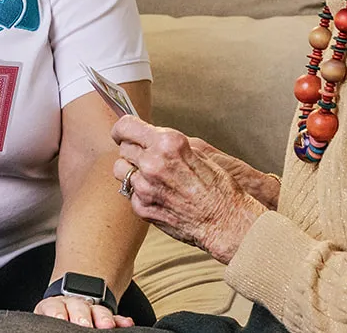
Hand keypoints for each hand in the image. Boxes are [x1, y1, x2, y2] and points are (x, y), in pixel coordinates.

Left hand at [34, 295, 133, 328]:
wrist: (65, 311)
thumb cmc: (53, 325)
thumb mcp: (46, 324)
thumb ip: (48, 326)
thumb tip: (36, 330)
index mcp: (53, 308)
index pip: (53, 308)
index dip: (57, 313)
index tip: (60, 319)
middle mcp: (72, 306)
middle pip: (78, 307)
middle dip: (82, 316)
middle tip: (84, 326)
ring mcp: (90, 310)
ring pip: (98, 311)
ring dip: (103, 318)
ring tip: (107, 326)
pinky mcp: (104, 317)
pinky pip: (115, 318)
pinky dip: (121, 321)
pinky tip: (126, 324)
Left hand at [111, 116, 266, 264]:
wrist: (225, 221)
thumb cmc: (218, 186)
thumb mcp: (198, 152)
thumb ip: (168, 143)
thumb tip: (148, 136)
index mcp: (168, 142)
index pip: (126, 127)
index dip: (122, 130)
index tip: (123, 133)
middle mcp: (153, 162)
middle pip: (123, 148)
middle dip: (133, 151)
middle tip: (146, 158)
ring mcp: (145, 187)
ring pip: (121, 170)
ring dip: (132, 170)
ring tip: (151, 177)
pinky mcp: (142, 207)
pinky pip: (130, 192)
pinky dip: (139, 192)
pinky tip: (159, 194)